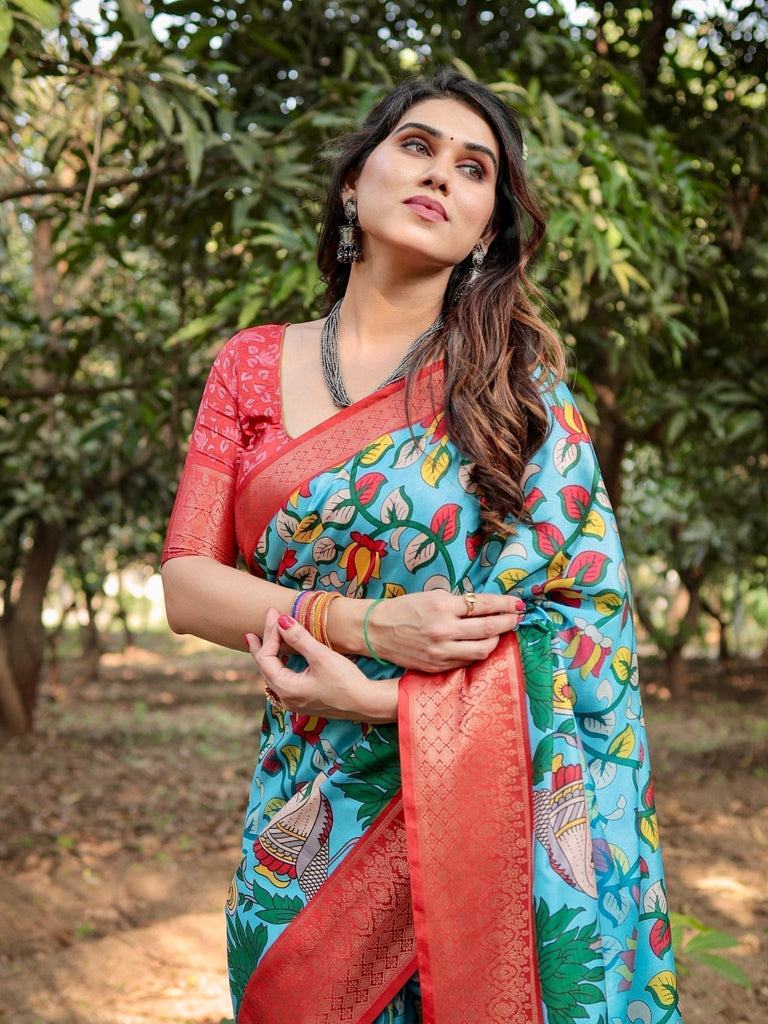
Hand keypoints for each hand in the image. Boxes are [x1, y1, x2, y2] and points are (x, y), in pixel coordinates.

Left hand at [245, 609, 397, 722]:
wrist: (368, 703)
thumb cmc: (346, 681)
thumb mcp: (321, 656)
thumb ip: (298, 638)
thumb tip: (280, 620)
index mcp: (286, 688)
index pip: (265, 657)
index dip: (269, 633)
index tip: (274, 613)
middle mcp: (286, 698)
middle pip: (266, 667)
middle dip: (264, 643)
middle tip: (262, 622)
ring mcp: (295, 702)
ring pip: (274, 674)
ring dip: (270, 654)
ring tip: (265, 638)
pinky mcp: (305, 701)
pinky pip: (284, 680)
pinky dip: (280, 664)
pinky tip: (282, 657)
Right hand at [361, 590, 524, 671]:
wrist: (377, 630)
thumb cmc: (404, 609)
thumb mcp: (432, 596)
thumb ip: (458, 603)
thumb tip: (487, 607)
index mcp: (442, 606)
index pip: (483, 605)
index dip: (505, 604)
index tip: (517, 604)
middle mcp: (443, 629)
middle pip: (488, 629)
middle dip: (507, 623)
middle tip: (516, 618)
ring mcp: (441, 651)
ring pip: (482, 650)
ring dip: (496, 641)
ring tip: (499, 634)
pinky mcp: (437, 666)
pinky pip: (466, 661)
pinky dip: (477, 653)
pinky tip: (480, 645)